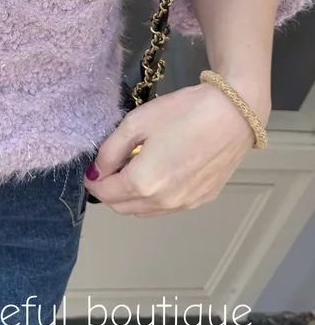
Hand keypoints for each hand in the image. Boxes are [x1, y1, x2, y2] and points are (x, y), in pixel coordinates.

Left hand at [84, 81, 266, 215]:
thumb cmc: (183, 113)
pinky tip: (158, 176)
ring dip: (130, 198)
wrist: (233, 113)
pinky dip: (153, 199)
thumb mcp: (136, 123)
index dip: (93, 181)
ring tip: (132, 170)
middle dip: (109, 191)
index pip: (105, 194)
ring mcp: (185, 204)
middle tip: (109, 168)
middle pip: (122, 207)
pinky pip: (167, 208)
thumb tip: (98, 170)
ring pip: (144, 212)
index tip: (91, 169)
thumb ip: (110, 150)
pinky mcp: (202, 200)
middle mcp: (163, 201)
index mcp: (143, 183)